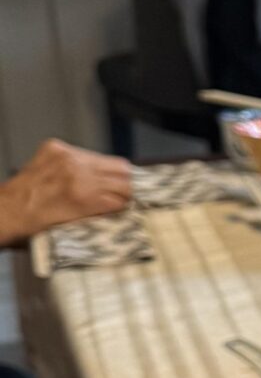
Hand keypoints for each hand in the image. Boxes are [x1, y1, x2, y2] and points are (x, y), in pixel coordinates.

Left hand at [0, 140, 135, 246]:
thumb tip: (121, 207)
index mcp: (84, 196)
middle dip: (125, 187)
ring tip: (103, 187)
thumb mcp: (74, 228)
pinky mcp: (56, 148)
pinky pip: (86, 154)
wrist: (4, 212)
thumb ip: (100, 214)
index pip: (125, 194)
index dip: (129, 203)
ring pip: (108, 161)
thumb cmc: (34, 227)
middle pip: (123, 173)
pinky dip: (87, 165)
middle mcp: (78, 172)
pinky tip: (78, 176)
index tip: (130, 207)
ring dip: (109, 175)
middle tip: (123, 197)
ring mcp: (66, 157)